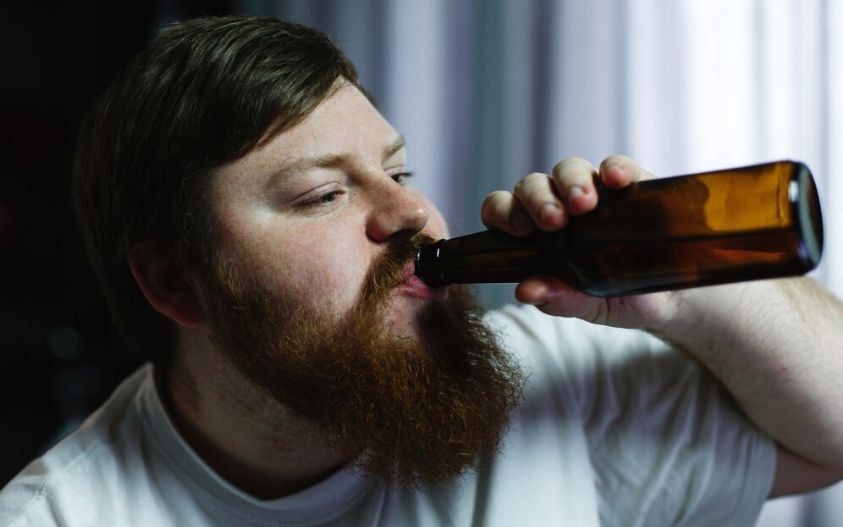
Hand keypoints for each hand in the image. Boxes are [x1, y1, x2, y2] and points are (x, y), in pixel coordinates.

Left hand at [480, 155, 673, 328]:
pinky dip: (615, 168)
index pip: (502, 210)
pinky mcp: (630, 182)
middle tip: (553, 221)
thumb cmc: (618, 297)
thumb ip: (559, 299)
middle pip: (533, 186)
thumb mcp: (589, 304)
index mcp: (535, 234)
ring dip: (571, 182)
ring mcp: (593, 190)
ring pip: (568, 169)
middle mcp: (558, 205)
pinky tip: (616, 180)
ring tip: (585, 204)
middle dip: (539, 199)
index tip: (520, 230)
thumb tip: (526, 292)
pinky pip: (617, 165)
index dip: (503, 213)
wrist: (669, 298)